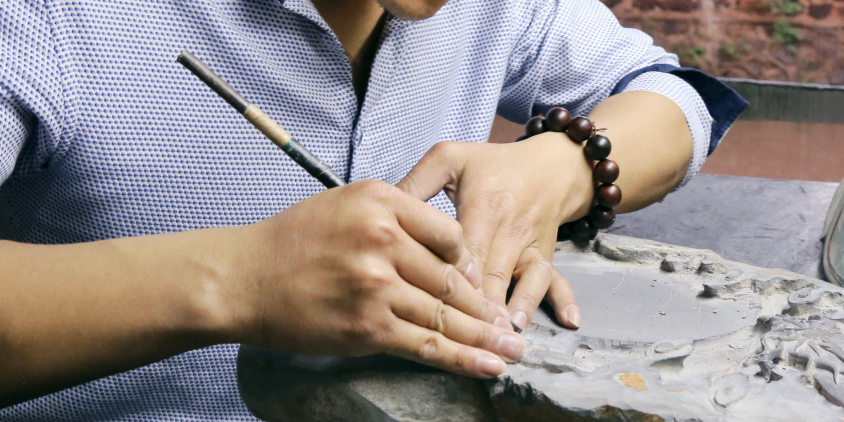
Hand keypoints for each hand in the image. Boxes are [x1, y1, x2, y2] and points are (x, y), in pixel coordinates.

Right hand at [235, 180, 522, 377]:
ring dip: (485, 338)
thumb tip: (447, 247)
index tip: (481, 284)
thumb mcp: (346, 203)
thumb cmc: (293, 241)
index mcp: (382, 202)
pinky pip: (426, 345)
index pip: (450, 235)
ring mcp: (377, 285)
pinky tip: (487, 366)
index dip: (471, 264)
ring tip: (513, 350)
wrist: (243, 278)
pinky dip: (462, 359)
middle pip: (453, 279)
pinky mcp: (368, 326)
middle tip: (512, 326)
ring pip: (446, 315)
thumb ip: (397, 214)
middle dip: (487, 308)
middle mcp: (384, 239)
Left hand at [397, 135, 591, 330]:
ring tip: (503, 336)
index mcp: (483, 206)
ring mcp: (531, 245)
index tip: (437, 303)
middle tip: (465, 337)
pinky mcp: (546, 256)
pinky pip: (557, 279)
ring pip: (525, 281)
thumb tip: (383, 211)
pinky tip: (566, 321)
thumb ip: (416, 182)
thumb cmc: (493, 163)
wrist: (550, 164)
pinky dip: (562, 300)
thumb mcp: (450, 158)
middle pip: (493, 274)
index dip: (453, 278)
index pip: (465, 249)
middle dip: (480, 307)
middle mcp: (510, 229)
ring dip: (515, 309)